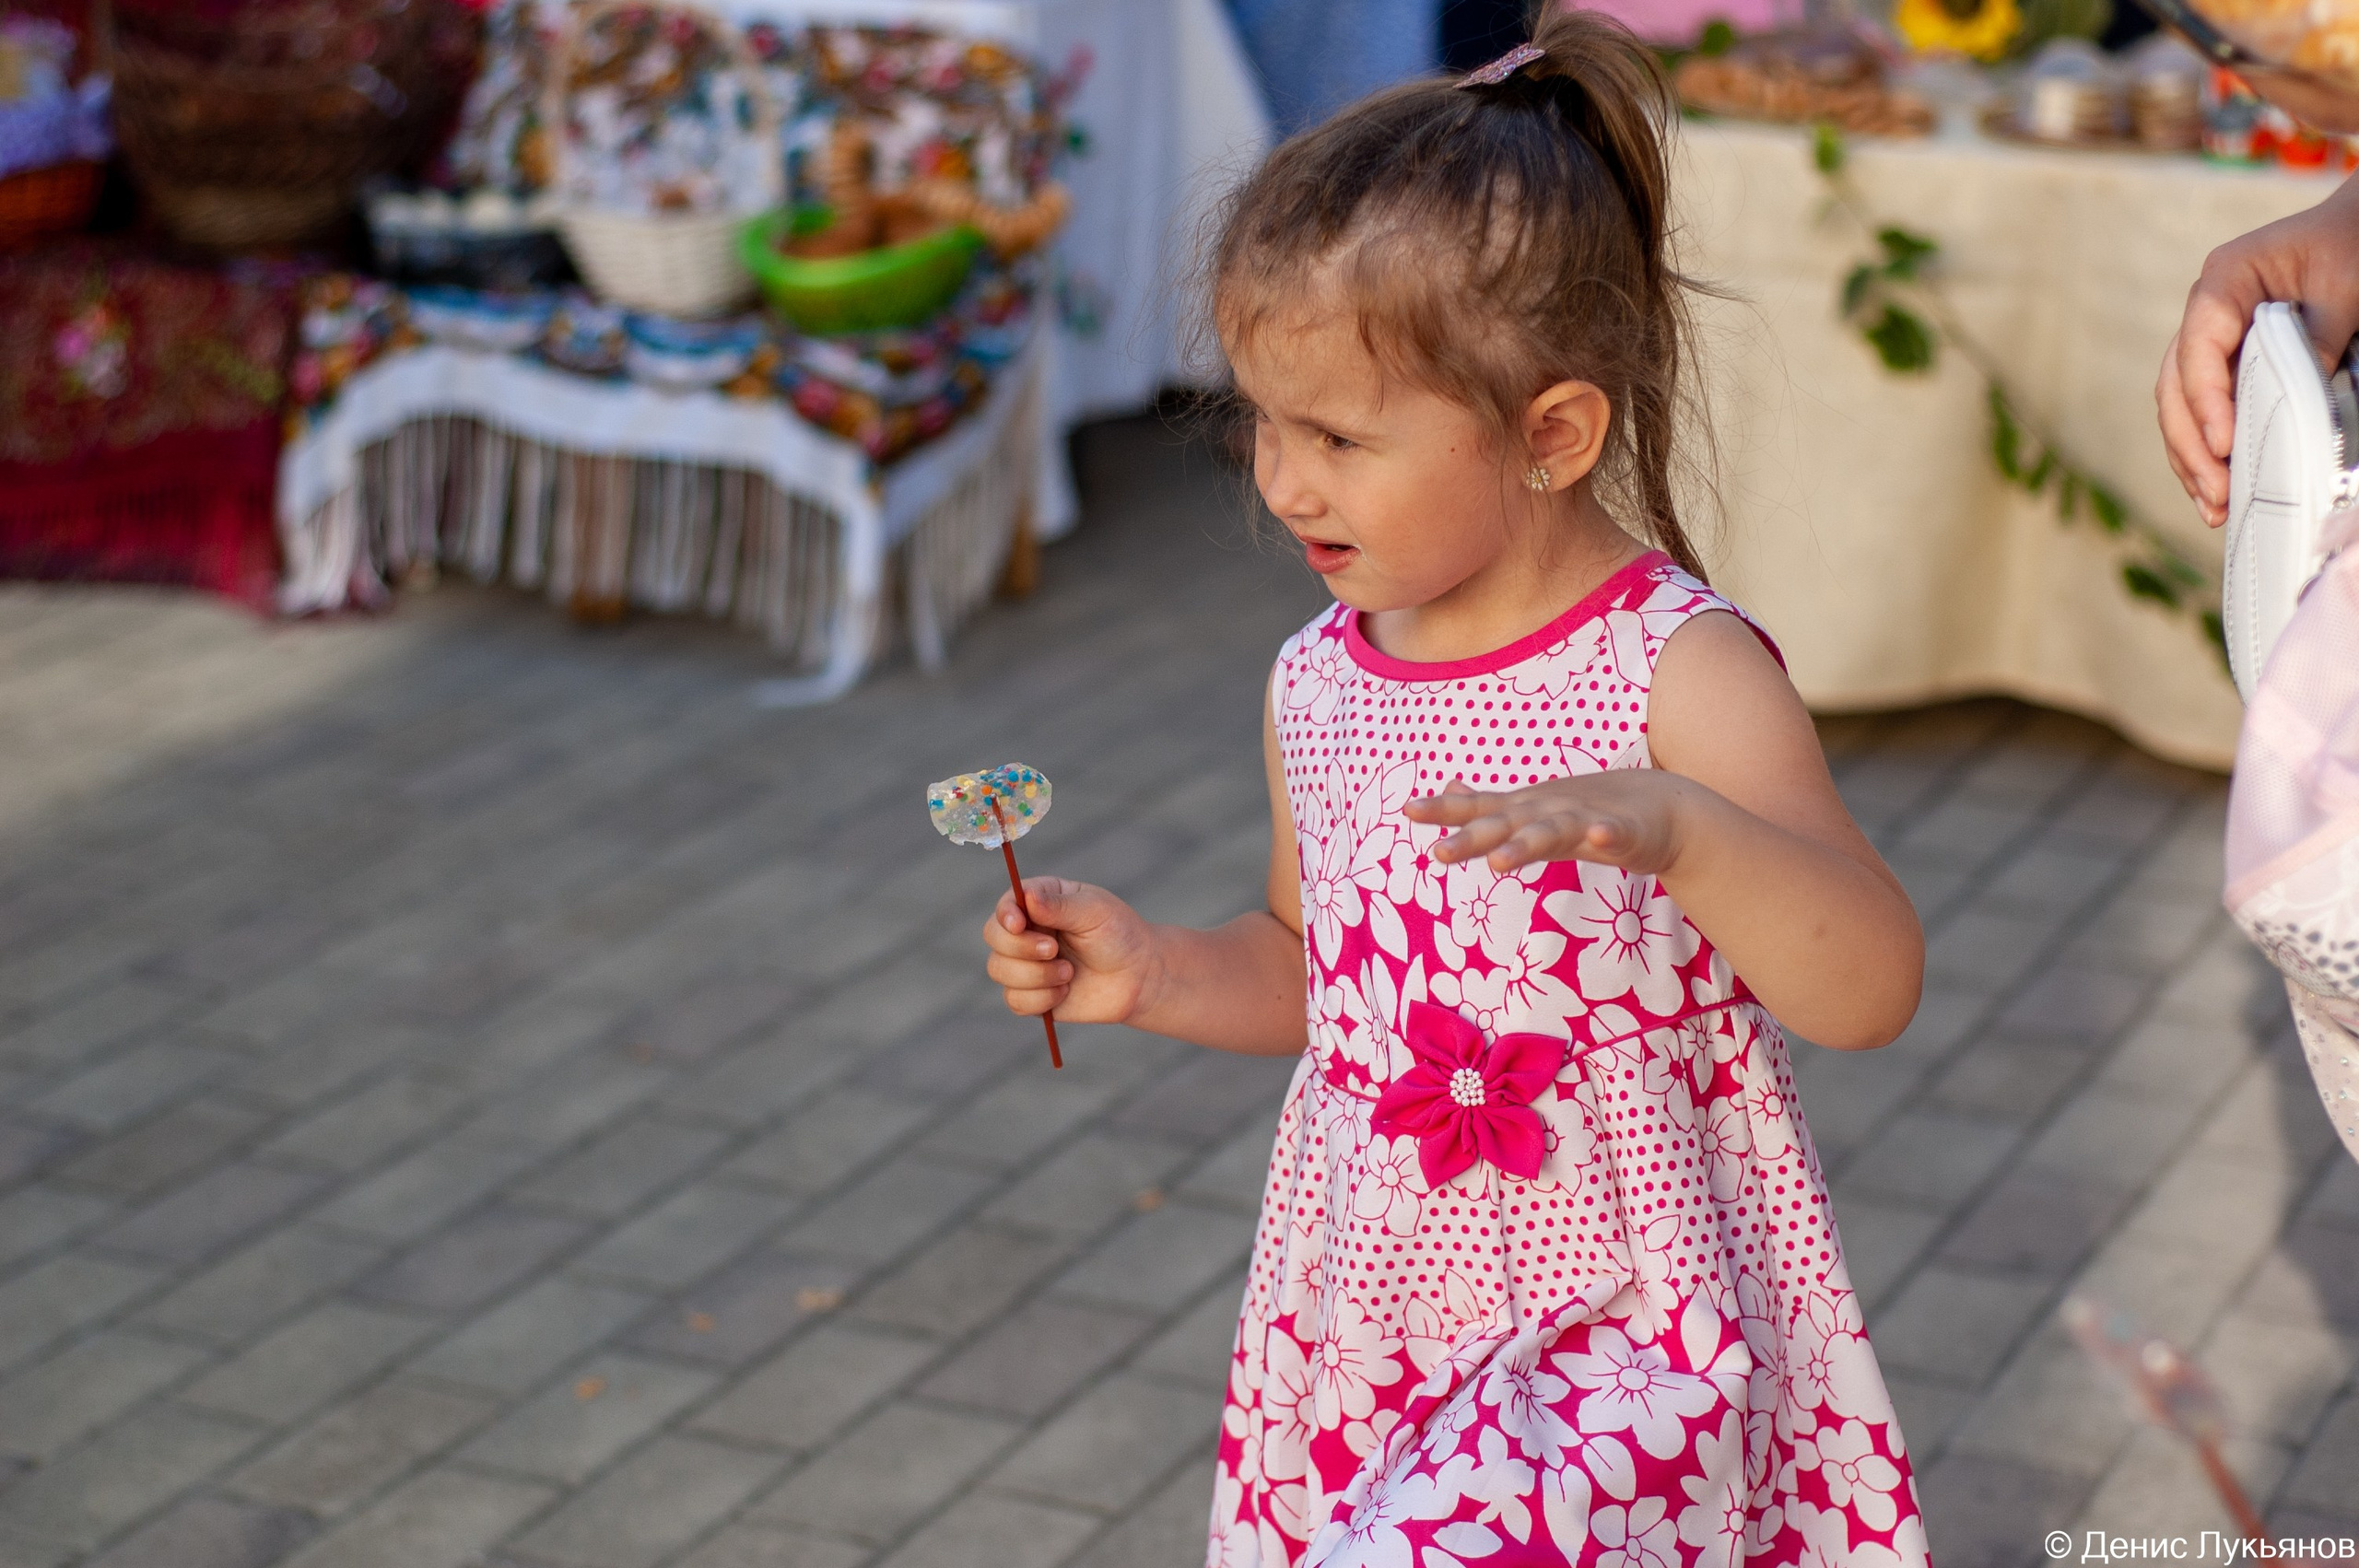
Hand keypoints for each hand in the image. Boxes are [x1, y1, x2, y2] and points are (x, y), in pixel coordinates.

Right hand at [981, 876, 1157, 1023]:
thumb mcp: (1094, 911)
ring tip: (1068, 973)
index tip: (1019, 924)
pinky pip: (1014, 1000)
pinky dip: (1039, 999)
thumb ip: (1059, 905)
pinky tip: (1064, 992)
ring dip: (1035, 975)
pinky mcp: (1031, 994)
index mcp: (1039, 901)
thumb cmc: (1119, 934)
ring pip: (999, 970)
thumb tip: (1026, 897)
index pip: (1006, 904)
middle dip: (1021, 947)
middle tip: (1054, 950)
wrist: (1139, 977)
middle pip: (993, 936)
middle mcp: (1026, 931)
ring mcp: (1025, 963)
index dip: (1005, 915)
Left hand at [1404, 774, 1699, 877]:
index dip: (1445, 811)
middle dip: (1472, 838)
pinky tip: (1599, 839)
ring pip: (1552, 833)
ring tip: (1500, 863)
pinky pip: (1613, 836)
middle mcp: (1548, 811)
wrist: (1662, 807)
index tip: (1408, 810)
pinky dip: (1606, 836)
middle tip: (1438, 855)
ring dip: (1526, 845)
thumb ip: (1490, 807)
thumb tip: (1449, 792)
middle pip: (1505, 825)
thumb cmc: (1590, 810)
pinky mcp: (1624, 833)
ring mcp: (1586, 820)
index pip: (1478, 810)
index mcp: (1525, 811)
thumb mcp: (1533, 809)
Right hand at [2158, 175, 2358, 527]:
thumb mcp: (2346, 284)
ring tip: (2214, 506)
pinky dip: (2207, 451)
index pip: (2198, 347)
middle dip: (2191, 445)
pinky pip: (2203, 413)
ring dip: (2191, 460)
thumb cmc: (2354, 244)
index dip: (2206, 400)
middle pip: (2175, 387)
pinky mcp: (2227, 367)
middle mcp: (2205, 313)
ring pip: (2180, 408)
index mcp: (2225, 279)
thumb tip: (2292, 408)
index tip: (2224, 445)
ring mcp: (2211, 342)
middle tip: (2219, 492)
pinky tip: (2218, 488)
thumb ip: (2315, 339)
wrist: (2358, 230)